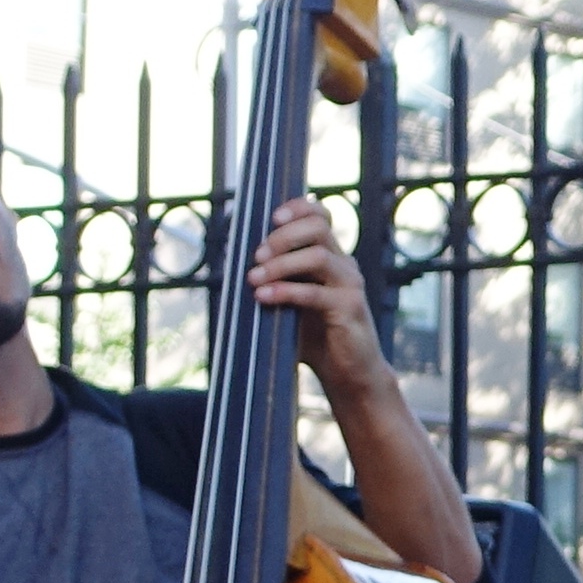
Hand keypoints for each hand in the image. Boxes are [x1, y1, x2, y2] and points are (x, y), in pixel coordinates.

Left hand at [250, 200, 383, 384]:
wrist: (348, 374)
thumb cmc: (315, 337)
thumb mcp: (290, 302)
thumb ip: (274, 282)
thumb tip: (232, 266)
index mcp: (332, 258)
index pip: (321, 216)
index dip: (298, 208)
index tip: (272, 219)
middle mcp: (345, 265)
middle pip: (318, 227)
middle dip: (282, 236)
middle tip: (256, 256)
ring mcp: (350, 286)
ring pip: (317, 256)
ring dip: (280, 264)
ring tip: (254, 278)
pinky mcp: (350, 309)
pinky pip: (315, 292)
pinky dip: (285, 291)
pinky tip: (263, 298)